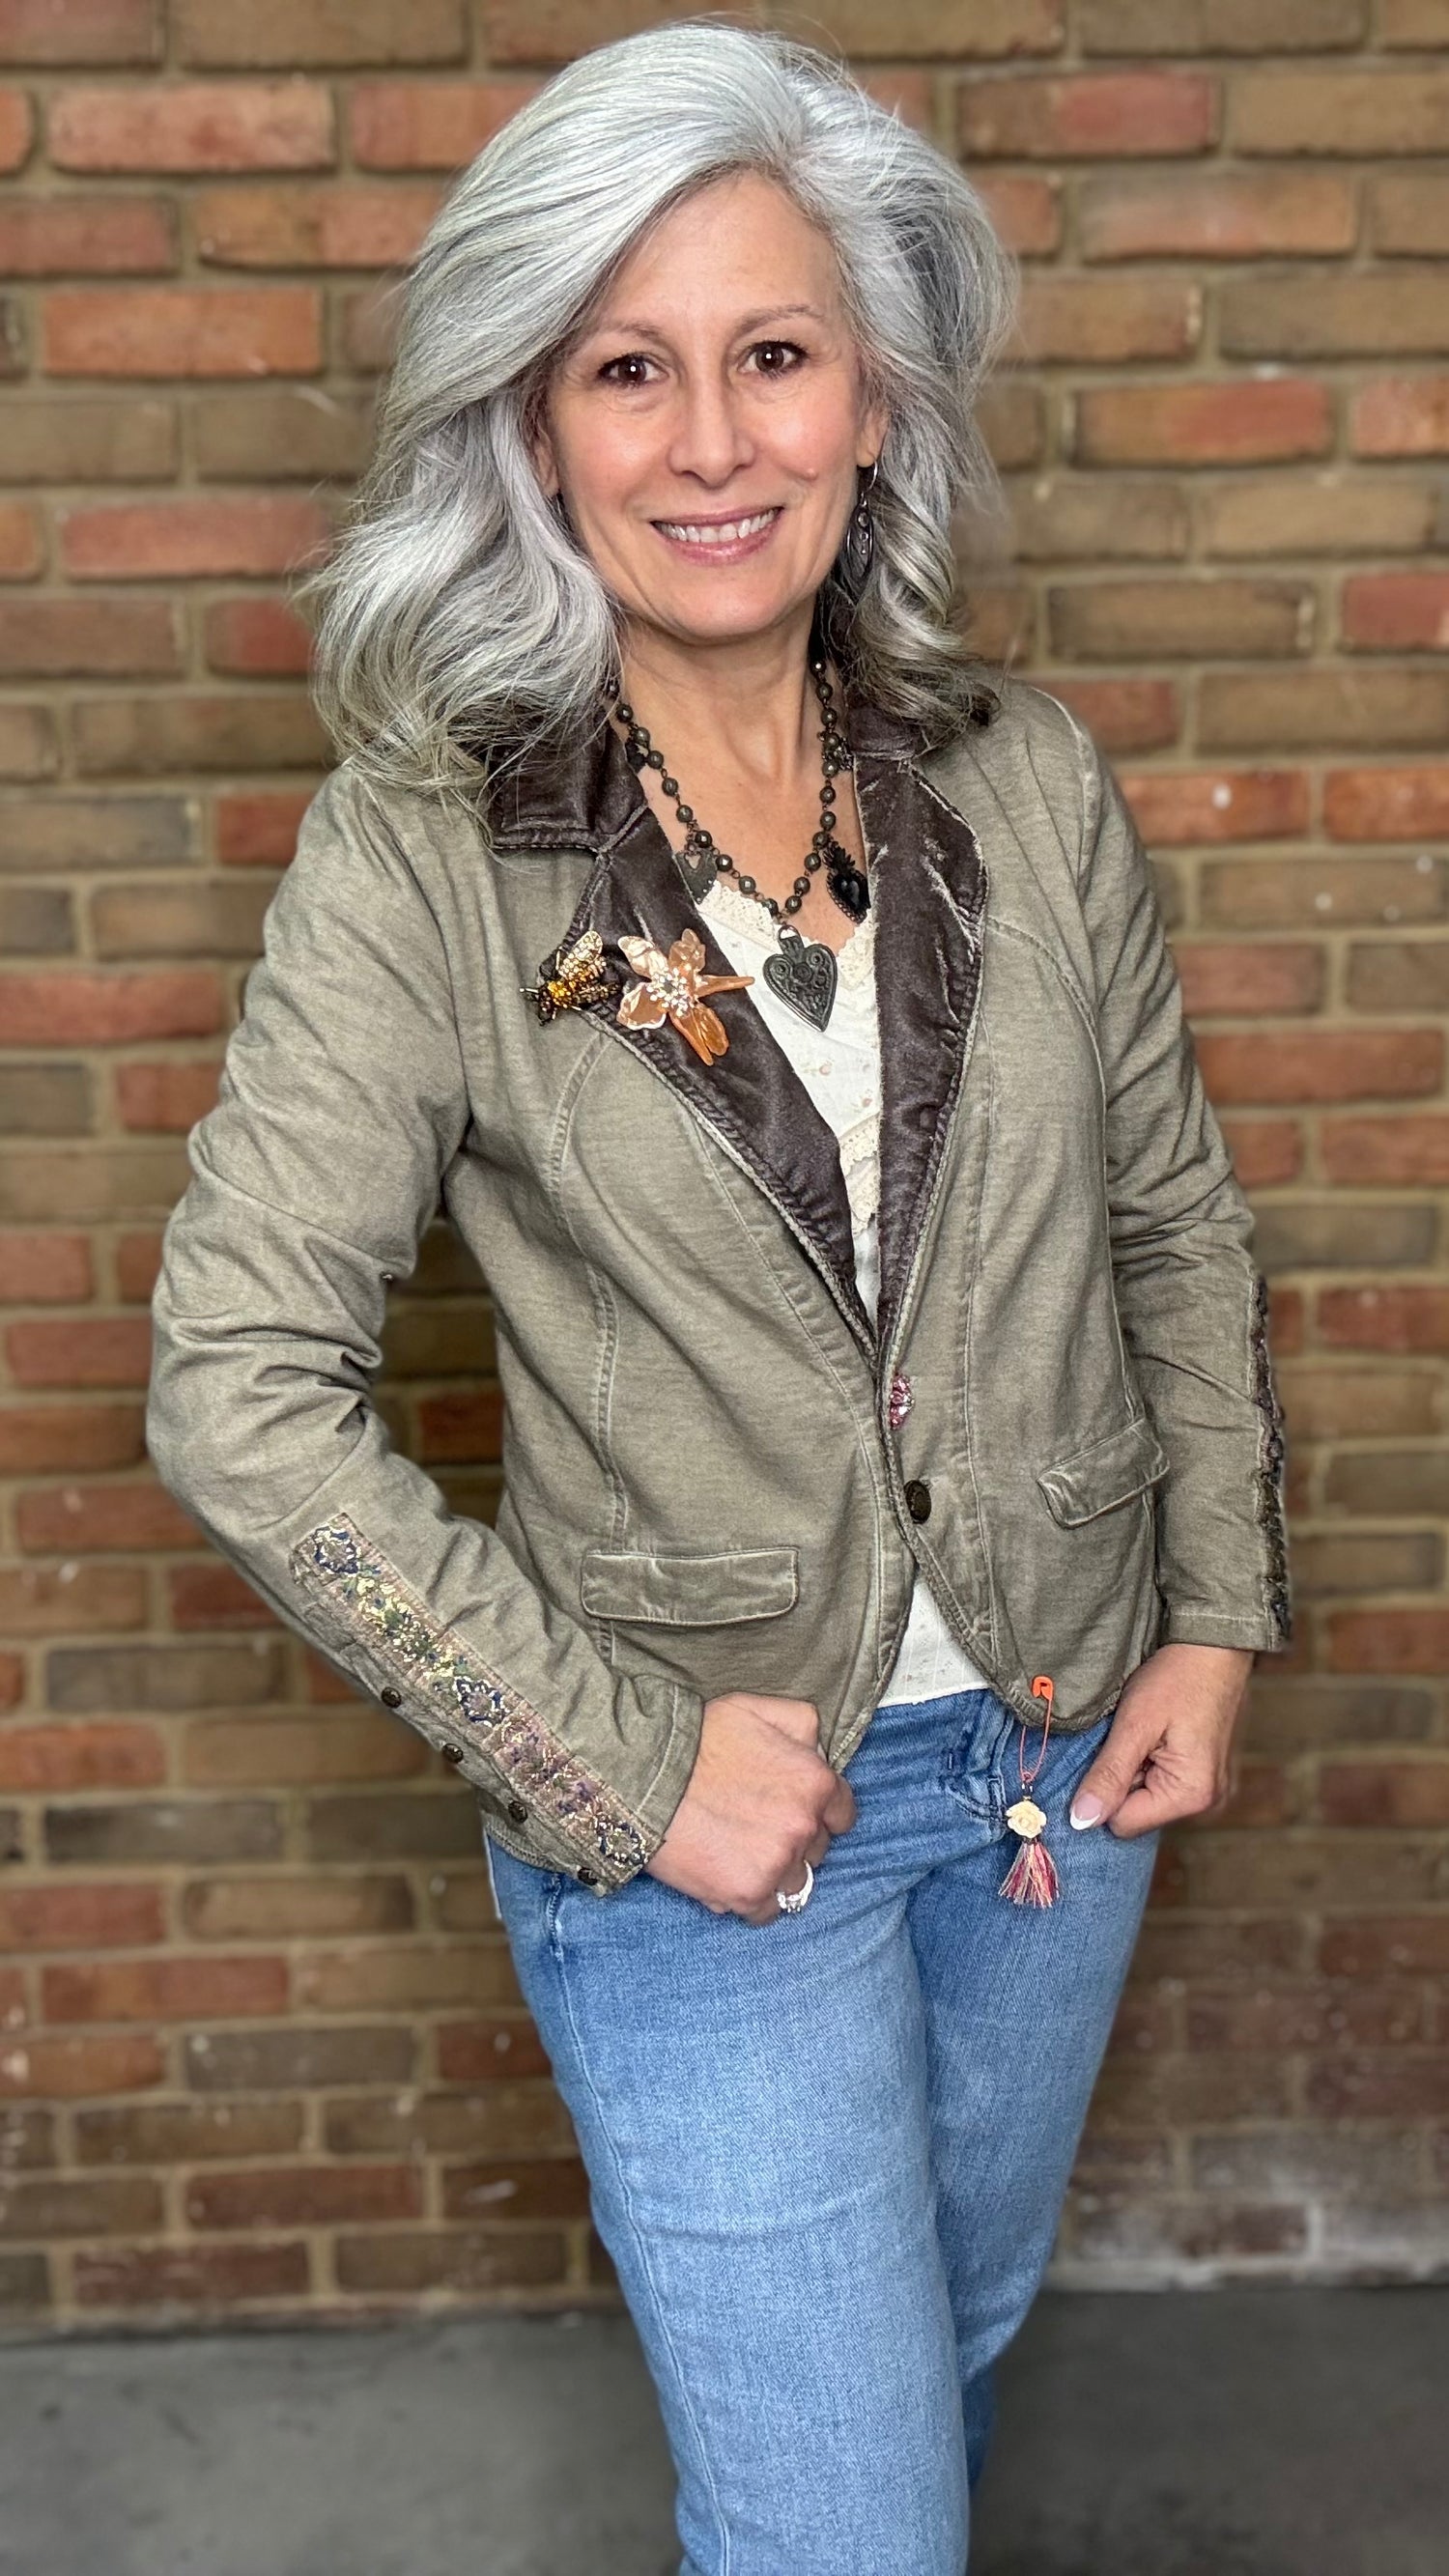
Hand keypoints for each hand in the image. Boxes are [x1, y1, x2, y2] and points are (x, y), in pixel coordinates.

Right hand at [646, 1690, 856, 1923]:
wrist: (642, 1775)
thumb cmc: (697, 1738)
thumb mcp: (758, 1709)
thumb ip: (802, 1727)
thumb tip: (819, 1752)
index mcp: (815, 1781)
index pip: (843, 1814)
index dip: (819, 1813)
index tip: (794, 1813)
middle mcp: (804, 1826)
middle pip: (818, 1850)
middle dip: (794, 1840)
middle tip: (755, 1828)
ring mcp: (778, 1863)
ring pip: (796, 1883)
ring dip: (774, 1872)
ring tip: (737, 1853)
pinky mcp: (748, 1894)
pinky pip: (767, 1912)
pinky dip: (751, 1899)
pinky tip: (727, 1875)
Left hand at [1068, 1642, 1254, 1838]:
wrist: (1215, 1646)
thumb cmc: (1177, 1678)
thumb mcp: (1134, 1725)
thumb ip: (1108, 1776)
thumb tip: (1081, 1821)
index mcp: (1191, 1795)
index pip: (1122, 1823)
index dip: (1104, 1790)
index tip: (1110, 1750)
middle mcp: (1207, 1803)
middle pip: (1136, 1813)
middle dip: (1122, 1778)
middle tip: (1130, 1737)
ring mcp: (1209, 1790)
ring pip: (1146, 1797)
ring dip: (1135, 1768)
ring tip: (1145, 1732)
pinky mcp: (1205, 1776)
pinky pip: (1162, 1784)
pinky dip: (1150, 1762)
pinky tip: (1156, 1734)